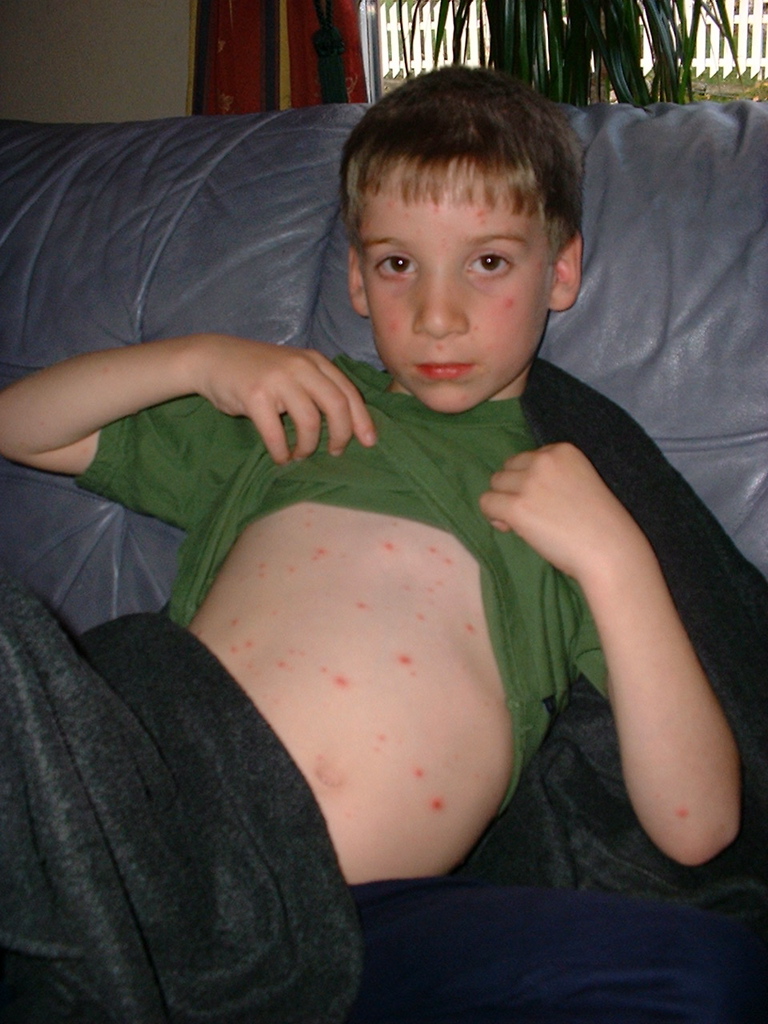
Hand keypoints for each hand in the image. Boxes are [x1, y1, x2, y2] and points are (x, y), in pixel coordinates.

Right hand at [194, 336, 376, 463]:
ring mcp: (278, 379)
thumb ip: (317, 387)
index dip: (362, 419)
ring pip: (310, 422)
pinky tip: (281, 457)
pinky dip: (281, 452)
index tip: (369, 442)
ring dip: (308, 446)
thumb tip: (347, 424)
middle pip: (337, 405)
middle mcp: (300, 366)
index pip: (348, 391)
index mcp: (314, 361)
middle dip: (342, 435)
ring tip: (300, 454)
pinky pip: (276, 434)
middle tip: (335, 452)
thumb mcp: (293, 370)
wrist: (213, 358)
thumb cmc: (257, 371)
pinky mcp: (255, 395)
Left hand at [479, 442, 640, 581]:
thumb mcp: (580, 483)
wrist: (610, 550)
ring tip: (522, 522)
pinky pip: (486, 503)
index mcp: (563, 450)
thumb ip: (553, 477)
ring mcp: (529, 483)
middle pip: (507, 469)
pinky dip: (493, 516)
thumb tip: (516, 489)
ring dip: (503, 502)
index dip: (529, 481)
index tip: (543, 501)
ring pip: (494, 484)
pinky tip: (511, 529)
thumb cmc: (601, 524)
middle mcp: (544, 460)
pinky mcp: (517, 507)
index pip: (528, 459)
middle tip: (531, 514)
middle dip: (513, 490)